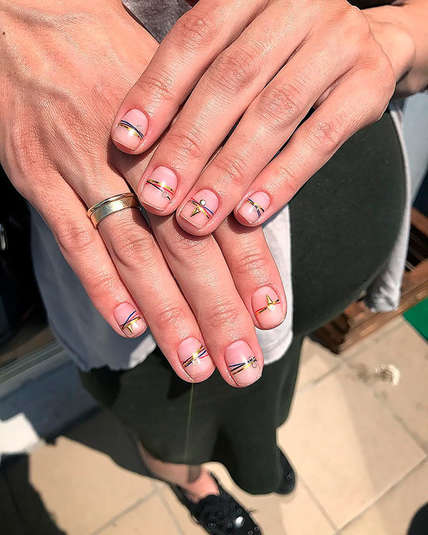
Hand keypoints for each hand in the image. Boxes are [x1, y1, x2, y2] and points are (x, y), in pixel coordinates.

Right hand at [0, 0, 285, 386]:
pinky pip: (73, 237)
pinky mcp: (40, 176)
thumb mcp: (173, 95)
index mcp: (182, 138)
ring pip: (136, 254)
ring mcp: (87, 169)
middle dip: (219, 312)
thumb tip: (240, 212)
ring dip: (167, 314)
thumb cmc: (112, 58)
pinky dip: (100, 282)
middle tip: (242, 365)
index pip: (226, 215)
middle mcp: (142, 160)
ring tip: (193, 363)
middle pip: (189, 248)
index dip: (252, 269)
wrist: (34, 21)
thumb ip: (203, 155)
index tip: (272, 318)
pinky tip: (126, 322)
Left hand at [111, 0, 395, 232]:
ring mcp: (339, 43)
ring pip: (274, 113)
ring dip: (229, 172)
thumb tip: (134, 133)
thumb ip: (197, 72)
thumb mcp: (239, 42)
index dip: (158, 91)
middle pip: (232, 80)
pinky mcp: (370, 84)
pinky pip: (321, 138)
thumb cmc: (281, 50)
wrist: (366, 40)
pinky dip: (282, 179)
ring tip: (196, 218)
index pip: (195, 38)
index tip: (126, 142)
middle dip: (189, 145)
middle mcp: (297, 6)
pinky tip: (248, 214)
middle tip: (157, 197)